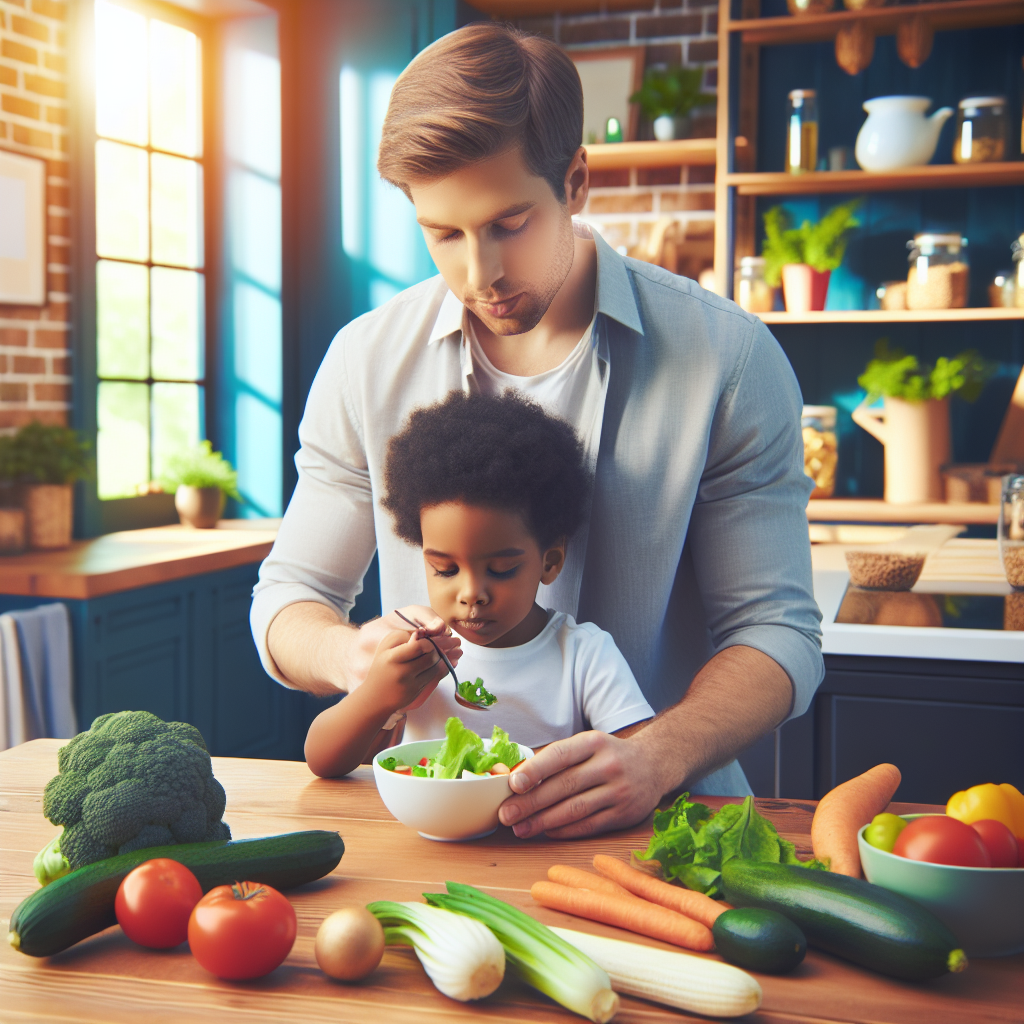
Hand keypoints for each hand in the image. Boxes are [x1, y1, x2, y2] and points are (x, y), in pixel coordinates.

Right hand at [363, 628, 452, 713]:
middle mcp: (402, 671)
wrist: (376, 697)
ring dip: (443, 659)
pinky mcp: (417, 692)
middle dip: (441, 648)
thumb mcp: (386, 647)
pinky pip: (434, 678)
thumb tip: (424, 632)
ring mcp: (410, 684)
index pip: (419, 646)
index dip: (429, 641)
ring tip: (454, 651)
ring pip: (435, 667)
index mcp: (393, 657)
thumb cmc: (382, 667)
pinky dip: (442, 669)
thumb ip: (403, 636)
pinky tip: (449, 662)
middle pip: (431, 657)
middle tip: (455, 642)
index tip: (432, 639)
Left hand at [497, 731, 668, 839]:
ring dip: (543, 821)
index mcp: (594, 743)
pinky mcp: (623, 814)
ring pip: (574, 809)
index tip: (512, 784)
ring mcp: (618, 791)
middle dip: (531, 802)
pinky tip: (546, 831)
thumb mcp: (587, 745)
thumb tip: (517, 780)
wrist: (654, 764)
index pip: (559, 755)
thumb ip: (558, 759)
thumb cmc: (608, 755)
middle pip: (563, 786)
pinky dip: (564, 830)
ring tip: (520, 828)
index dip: (534, 770)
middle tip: (506, 814)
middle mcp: (608, 765)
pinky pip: (588, 825)